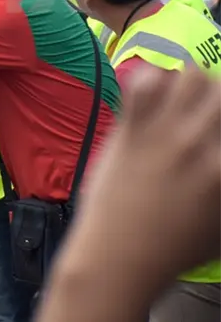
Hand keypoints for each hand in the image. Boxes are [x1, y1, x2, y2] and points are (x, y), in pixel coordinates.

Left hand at [61, 67, 220, 281]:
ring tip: (184, 105)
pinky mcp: (130, 129)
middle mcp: (202, 143)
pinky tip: (152, 101)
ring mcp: (164, 133)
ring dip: (192, 85)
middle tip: (210, 115)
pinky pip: (145, 81)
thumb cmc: (177, 247)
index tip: (217, 134)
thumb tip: (220, 157)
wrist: (119, 256)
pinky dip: (153, 81)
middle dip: (220, 97)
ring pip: (191, 75)